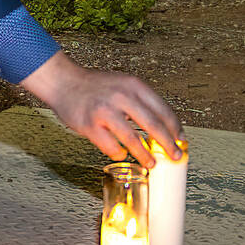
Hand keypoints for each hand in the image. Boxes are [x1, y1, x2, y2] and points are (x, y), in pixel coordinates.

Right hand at [19, 51, 183, 168]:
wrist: (63, 82)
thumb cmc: (94, 87)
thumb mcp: (122, 84)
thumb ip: (140, 102)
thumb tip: (163, 128)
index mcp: (133, 85)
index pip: (163, 110)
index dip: (175, 128)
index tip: (181, 140)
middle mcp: (121, 96)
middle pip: (153, 126)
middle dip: (168, 144)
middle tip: (175, 156)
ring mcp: (105, 111)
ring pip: (133, 140)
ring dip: (144, 155)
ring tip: (150, 163)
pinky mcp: (90, 126)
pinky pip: (111, 147)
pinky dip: (119, 154)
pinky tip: (120, 154)